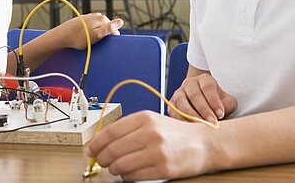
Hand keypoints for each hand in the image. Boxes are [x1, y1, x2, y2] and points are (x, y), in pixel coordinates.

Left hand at [52, 13, 122, 49]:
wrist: (61, 36)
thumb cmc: (78, 38)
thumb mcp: (96, 35)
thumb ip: (109, 28)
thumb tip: (121, 21)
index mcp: (102, 19)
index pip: (114, 30)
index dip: (111, 39)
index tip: (103, 44)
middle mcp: (97, 16)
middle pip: (106, 28)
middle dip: (103, 36)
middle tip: (94, 43)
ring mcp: (89, 18)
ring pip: (99, 28)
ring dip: (96, 35)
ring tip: (88, 41)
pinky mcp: (83, 21)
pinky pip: (91, 28)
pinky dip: (89, 34)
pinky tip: (83, 38)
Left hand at [85, 110, 215, 180]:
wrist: (204, 144)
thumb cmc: (175, 133)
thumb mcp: (152, 122)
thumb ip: (128, 129)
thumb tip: (101, 142)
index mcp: (145, 118)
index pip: (111, 132)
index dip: (96, 143)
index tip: (90, 150)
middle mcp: (151, 133)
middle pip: (113, 149)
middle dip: (102, 158)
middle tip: (101, 162)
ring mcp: (157, 151)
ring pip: (121, 164)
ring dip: (114, 169)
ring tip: (115, 169)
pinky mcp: (164, 168)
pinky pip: (135, 176)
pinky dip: (126, 177)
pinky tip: (128, 174)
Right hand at [169, 73, 236, 121]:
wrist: (205, 103)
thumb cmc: (218, 103)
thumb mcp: (227, 101)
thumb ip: (227, 105)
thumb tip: (218, 113)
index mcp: (204, 79)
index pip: (208, 87)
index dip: (214, 100)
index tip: (220, 114)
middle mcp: (190, 83)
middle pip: (194, 94)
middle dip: (203, 109)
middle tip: (211, 121)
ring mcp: (179, 92)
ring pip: (180, 101)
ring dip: (190, 114)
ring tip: (200, 124)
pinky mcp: (172, 103)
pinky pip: (173, 110)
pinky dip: (180, 118)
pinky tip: (190, 126)